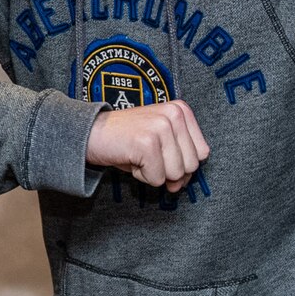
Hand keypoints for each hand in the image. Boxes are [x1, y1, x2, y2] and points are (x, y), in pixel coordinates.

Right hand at [84, 101, 209, 190]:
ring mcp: (161, 127)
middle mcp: (174, 115)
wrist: (91, 133)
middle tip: (147, 156)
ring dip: (154, 173)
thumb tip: (180, 185)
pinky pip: (156, 178)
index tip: (162, 154)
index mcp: (181, 110)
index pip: (202, 153)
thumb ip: (179, 160)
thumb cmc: (126, 139)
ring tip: (139, 156)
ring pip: (175, 174)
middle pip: (191, 166)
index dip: (182, 162)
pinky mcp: (147, 143)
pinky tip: (131, 159)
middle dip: (168, 170)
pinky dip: (142, 176)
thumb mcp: (161, 142)